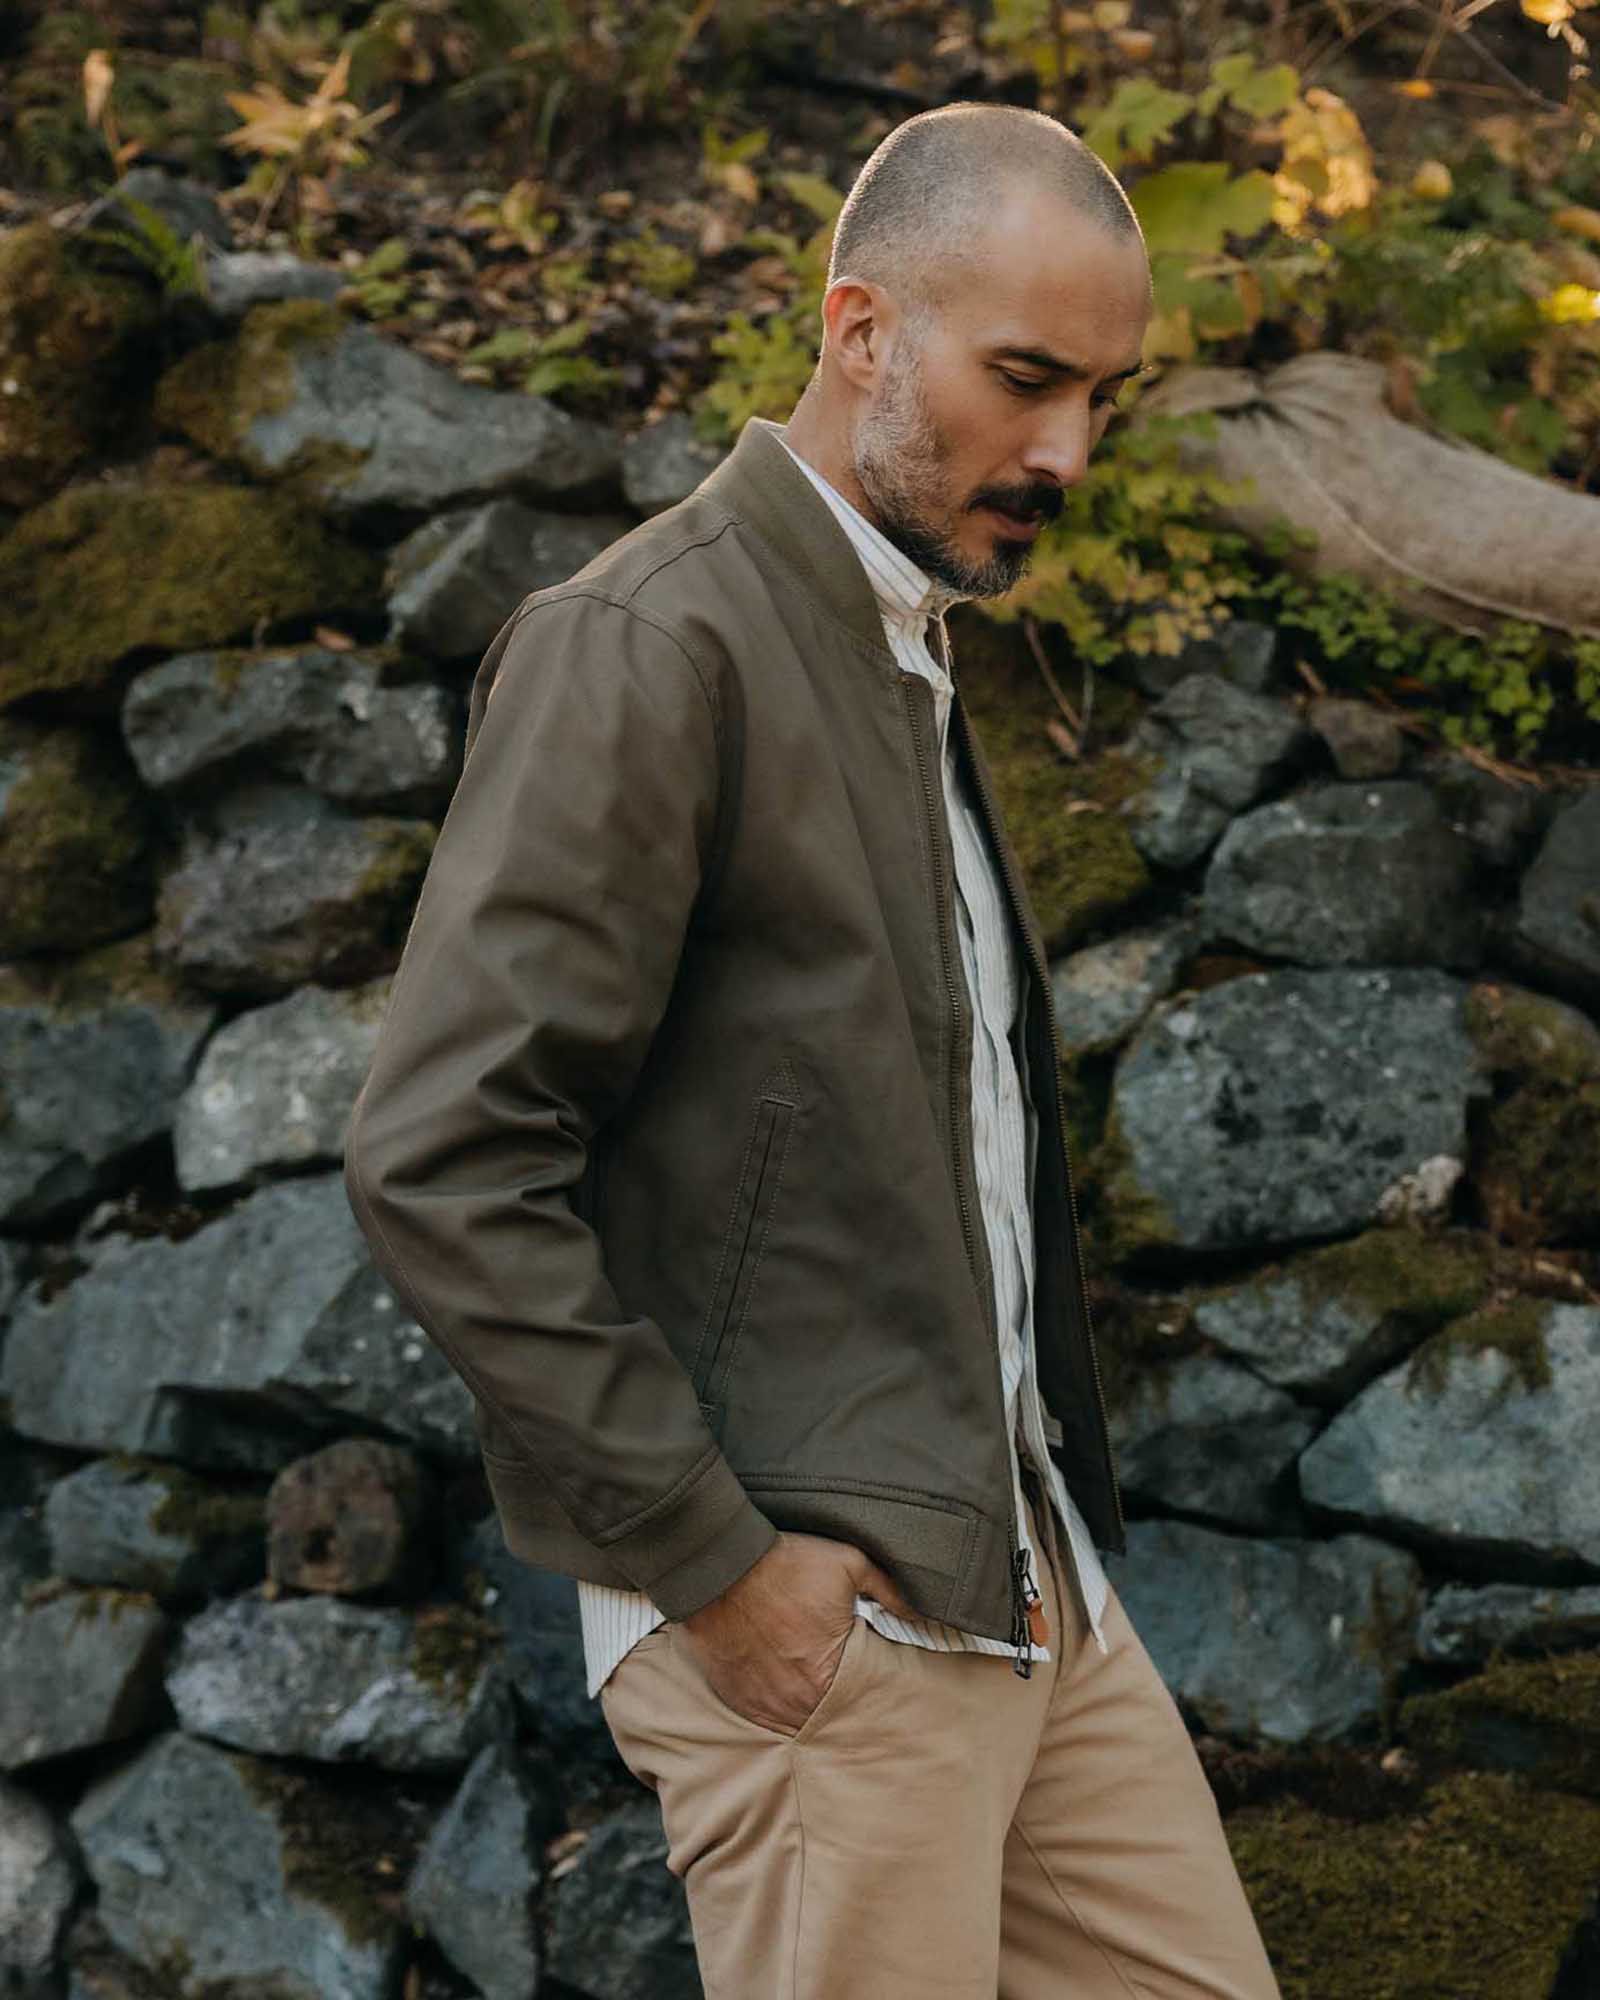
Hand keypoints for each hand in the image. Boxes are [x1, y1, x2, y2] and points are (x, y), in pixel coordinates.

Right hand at [676, 1531, 916, 1734]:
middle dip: (842, 1698)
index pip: (864, 1694)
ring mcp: (767, 1705)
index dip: (868, 1680)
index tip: (867, 1668)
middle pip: (834, 1713)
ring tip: (814, 1686)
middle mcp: (801, 1700)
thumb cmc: (787, 1564)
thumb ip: (888, 1591)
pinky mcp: (739, 1700)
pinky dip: (779, 1707)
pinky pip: (767, 1719)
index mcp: (834, 1672)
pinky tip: (786, 1688)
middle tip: (841, 1677)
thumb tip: (917, 1613)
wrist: (722, 1566)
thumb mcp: (849, 1564)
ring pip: (801, 1722)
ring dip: (811, 1708)